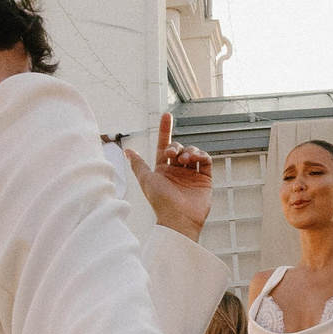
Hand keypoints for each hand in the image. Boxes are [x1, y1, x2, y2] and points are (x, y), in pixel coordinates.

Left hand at [123, 113, 213, 240]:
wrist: (179, 218)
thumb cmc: (160, 201)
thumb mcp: (146, 179)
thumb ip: (138, 164)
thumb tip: (127, 150)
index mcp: (163, 169)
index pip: (165, 144)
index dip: (165, 129)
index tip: (166, 114)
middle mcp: (178, 170)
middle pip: (179, 147)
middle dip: (176, 146)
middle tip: (172, 154)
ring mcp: (192, 174)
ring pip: (192, 152)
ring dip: (188, 151)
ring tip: (185, 160)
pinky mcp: (204, 179)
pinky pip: (205, 161)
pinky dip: (201, 155)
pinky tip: (195, 158)